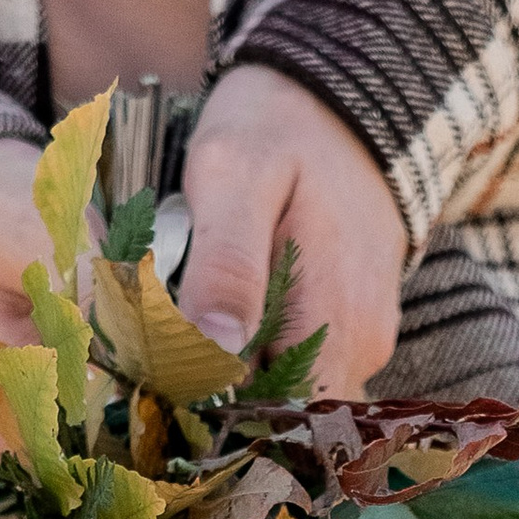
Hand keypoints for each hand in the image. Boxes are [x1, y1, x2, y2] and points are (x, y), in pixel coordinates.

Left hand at [180, 66, 404, 397]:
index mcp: (337, 329)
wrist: (341, 92)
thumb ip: (227, 266)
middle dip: (221, 403)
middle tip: (158, 363)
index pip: (281, 424)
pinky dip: (255, 352)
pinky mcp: (352, 327)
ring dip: (235, 377)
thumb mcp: (235, 176)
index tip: (163, 402)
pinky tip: (222, 318)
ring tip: (184, 334)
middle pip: (283, 417)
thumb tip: (216, 354)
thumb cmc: (279, 126)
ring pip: (288, 393)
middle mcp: (360, 352)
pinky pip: (299, 364)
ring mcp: (361, 342)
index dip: (222, 426)